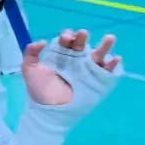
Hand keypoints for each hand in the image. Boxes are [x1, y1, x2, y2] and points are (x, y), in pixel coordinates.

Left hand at [10, 28, 122, 144]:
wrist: (49, 110)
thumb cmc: (39, 90)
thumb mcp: (29, 70)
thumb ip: (30, 53)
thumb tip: (42, 41)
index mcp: (60, 56)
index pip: (66, 42)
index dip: (67, 37)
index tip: (65, 37)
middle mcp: (75, 61)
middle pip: (81, 46)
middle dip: (81, 38)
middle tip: (82, 34)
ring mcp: (87, 70)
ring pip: (97, 55)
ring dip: (104, 46)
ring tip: (109, 38)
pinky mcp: (95, 81)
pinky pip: (106, 72)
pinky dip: (112, 65)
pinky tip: (115, 58)